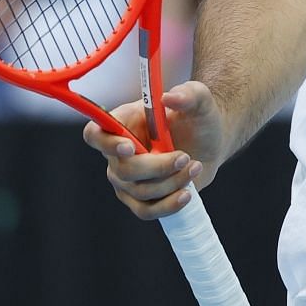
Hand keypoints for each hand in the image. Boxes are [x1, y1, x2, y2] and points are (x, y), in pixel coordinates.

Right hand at [81, 81, 229, 219]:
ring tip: (195, 166)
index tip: (130, 146)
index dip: (106, 143)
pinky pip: (147, 211)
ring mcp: (127, 178)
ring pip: (139, 191)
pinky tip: (186, 193)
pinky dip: (168, 205)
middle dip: (156, 167)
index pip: (95, 134)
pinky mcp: (141, 199)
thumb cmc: (198, 116)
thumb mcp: (199, 99)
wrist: (210, 141)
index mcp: (122, 122)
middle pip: (122, 169)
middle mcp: (117, 152)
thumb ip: (188, 94)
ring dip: (171, 182)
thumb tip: (170, 98)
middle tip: (185, 157)